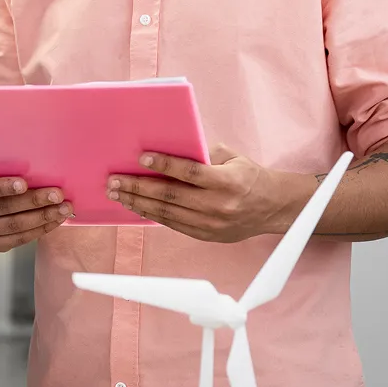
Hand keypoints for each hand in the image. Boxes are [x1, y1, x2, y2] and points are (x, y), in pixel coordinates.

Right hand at [0, 153, 71, 251]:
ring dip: (43, 217)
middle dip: (34, 202)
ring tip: (63, 208)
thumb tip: (26, 149)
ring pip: (14, 227)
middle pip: (3, 209)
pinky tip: (54, 220)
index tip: (24, 183)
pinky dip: (40, 230)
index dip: (3, 187)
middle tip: (57, 194)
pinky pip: (18, 240)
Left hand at [107, 144, 310, 241]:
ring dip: (138, 203)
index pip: (190, 173)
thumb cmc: (250, 177)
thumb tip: (170, 150)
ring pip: (166, 213)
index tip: (141, 158)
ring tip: (117, 193)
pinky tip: (135, 206)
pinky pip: (172, 225)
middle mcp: (218, 205)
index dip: (164, 165)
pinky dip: (151, 215)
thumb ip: (204, 154)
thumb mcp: (233, 159)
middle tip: (114, 180)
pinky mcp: (205, 236)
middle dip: (138, 187)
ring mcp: (210, 224)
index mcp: (227, 182)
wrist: (273, 208)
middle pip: (171, 196)